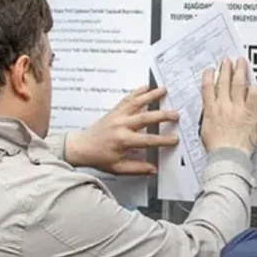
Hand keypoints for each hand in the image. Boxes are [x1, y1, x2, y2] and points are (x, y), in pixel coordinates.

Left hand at [65, 87, 179, 174]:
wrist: (80, 147)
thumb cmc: (98, 157)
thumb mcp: (117, 168)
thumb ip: (137, 168)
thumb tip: (153, 169)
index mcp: (123, 140)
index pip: (148, 140)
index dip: (163, 140)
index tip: (174, 139)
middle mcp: (121, 125)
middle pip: (145, 117)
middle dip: (162, 115)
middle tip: (176, 114)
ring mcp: (117, 116)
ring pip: (136, 103)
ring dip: (151, 96)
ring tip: (164, 90)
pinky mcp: (114, 111)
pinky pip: (127, 99)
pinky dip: (137, 92)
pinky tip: (146, 87)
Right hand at [200, 58, 256, 155]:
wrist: (228, 156)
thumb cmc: (217, 148)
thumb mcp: (205, 130)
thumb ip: (209, 117)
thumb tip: (212, 110)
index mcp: (211, 110)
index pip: (208, 88)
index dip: (209, 76)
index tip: (211, 70)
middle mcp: (224, 106)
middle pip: (224, 81)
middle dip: (226, 69)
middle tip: (228, 60)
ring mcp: (238, 108)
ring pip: (239, 84)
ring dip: (240, 71)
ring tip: (242, 63)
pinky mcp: (251, 113)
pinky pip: (254, 96)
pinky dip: (255, 88)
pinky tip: (255, 84)